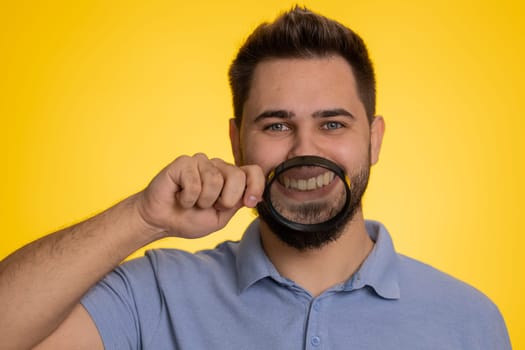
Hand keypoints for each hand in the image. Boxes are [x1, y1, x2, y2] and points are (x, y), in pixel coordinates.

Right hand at [136, 153, 263, 238]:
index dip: (255, 186)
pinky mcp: (184, 162)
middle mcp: (218, 167)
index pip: (253, 172)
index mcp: (230, 178)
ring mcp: (201, 162)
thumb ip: (238, 204)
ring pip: (214, 180)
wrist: (161, 221)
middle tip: (208, 206)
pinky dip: (187, 198)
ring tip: (191, 201)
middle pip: (237, 176)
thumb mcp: (221, 217)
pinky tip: (180, 197)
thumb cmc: (189, 218)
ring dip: (202, 201)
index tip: (249, 202)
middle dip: (224, 200)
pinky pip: (194, 182)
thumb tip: (257, 196)